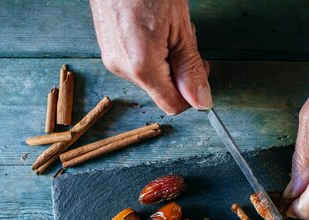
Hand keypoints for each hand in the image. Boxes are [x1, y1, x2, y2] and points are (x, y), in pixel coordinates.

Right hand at [89, 0, 211, 114]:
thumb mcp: (180, 27)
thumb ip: (190, 67)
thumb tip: (201, 100)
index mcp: (141, 66)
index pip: (173, 104)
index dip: (192, 92)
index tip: (200, 69)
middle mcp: (121, 67)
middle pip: (162, 89)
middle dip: (180, 69)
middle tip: (185, 38)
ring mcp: (111, 57)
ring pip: (151, 75)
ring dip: (167, 57)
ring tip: (167, 26)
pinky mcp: (108, 47)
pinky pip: (137, 61)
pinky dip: (152, 50)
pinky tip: (154, 26)